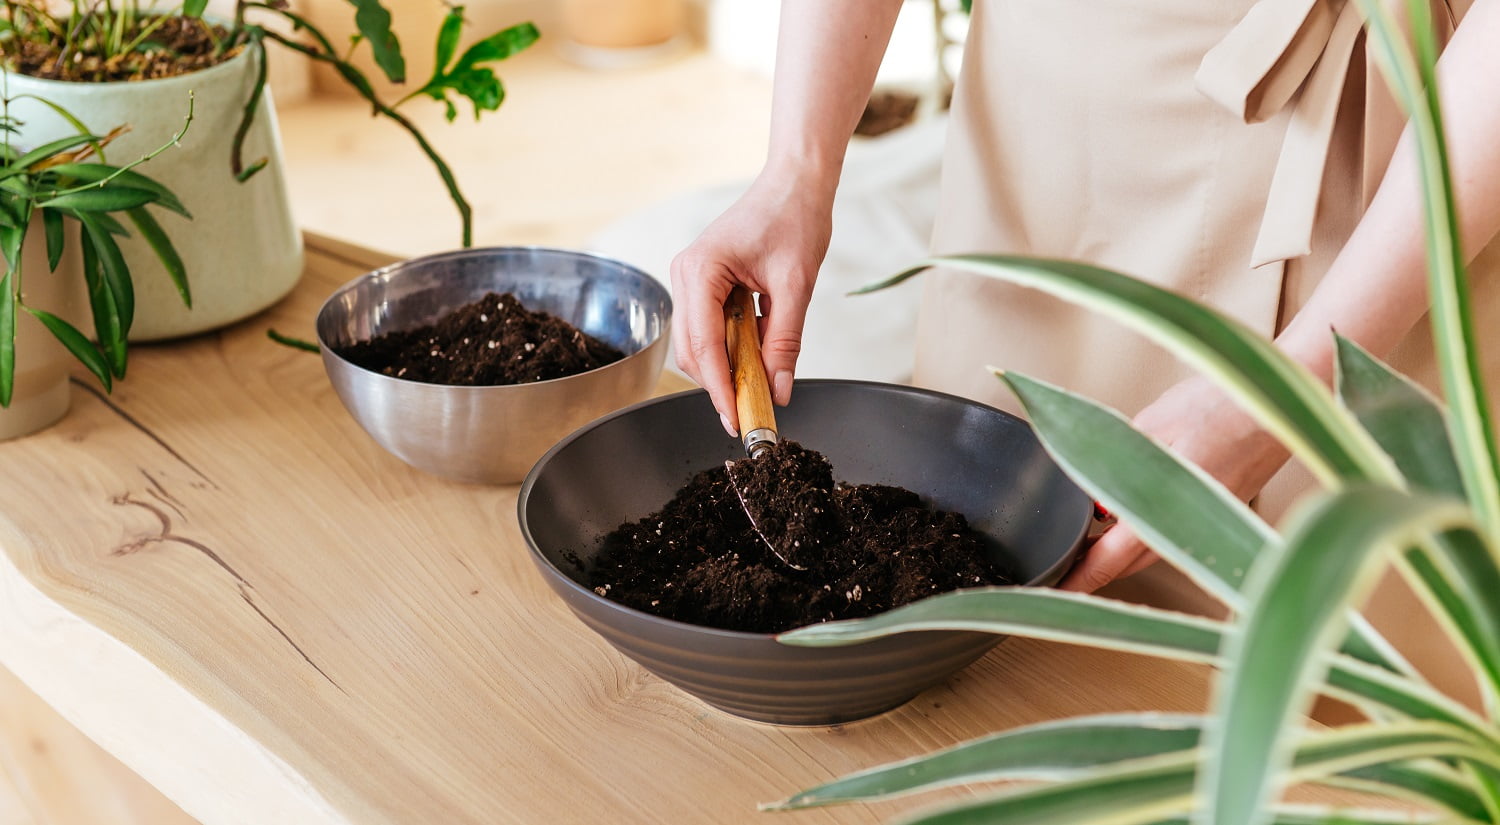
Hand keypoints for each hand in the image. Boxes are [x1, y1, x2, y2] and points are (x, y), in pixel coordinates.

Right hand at [670, 167, 834, 435]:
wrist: (796, 183)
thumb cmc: (795, 217)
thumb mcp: (796, 285)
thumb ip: (785, 342)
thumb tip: (778, 390)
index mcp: (701, 270)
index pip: (703, 346)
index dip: (720, 389)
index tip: (738, 419)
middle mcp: (685, 274)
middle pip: (692, 351)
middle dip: (720, 385)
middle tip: (753, 413)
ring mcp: (690, 278)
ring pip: (697, 343)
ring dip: (725, 368)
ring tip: (760, 384)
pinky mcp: (702, 283)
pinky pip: (708, 328)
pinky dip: (729, 349)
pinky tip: (755, 355)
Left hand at [1059, 375, 1292, 591]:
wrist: (1285, 402)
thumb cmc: (1225, 408)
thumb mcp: (1148, 427)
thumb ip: (1113, 459)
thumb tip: (1087, 485)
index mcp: (1166, 515)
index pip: (1108, 563)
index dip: (1077, 580)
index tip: (1054, 592)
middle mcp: (1190, 533)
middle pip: (1128, 566)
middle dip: (1094, 569)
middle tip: (1063, 567)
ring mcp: (1211, 527)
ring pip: (1152, 552)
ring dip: (1121, 552)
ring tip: (1090, 542)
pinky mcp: (1224, 512)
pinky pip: (1176, 534)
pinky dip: (1149, 532)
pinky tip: (1135, 514)